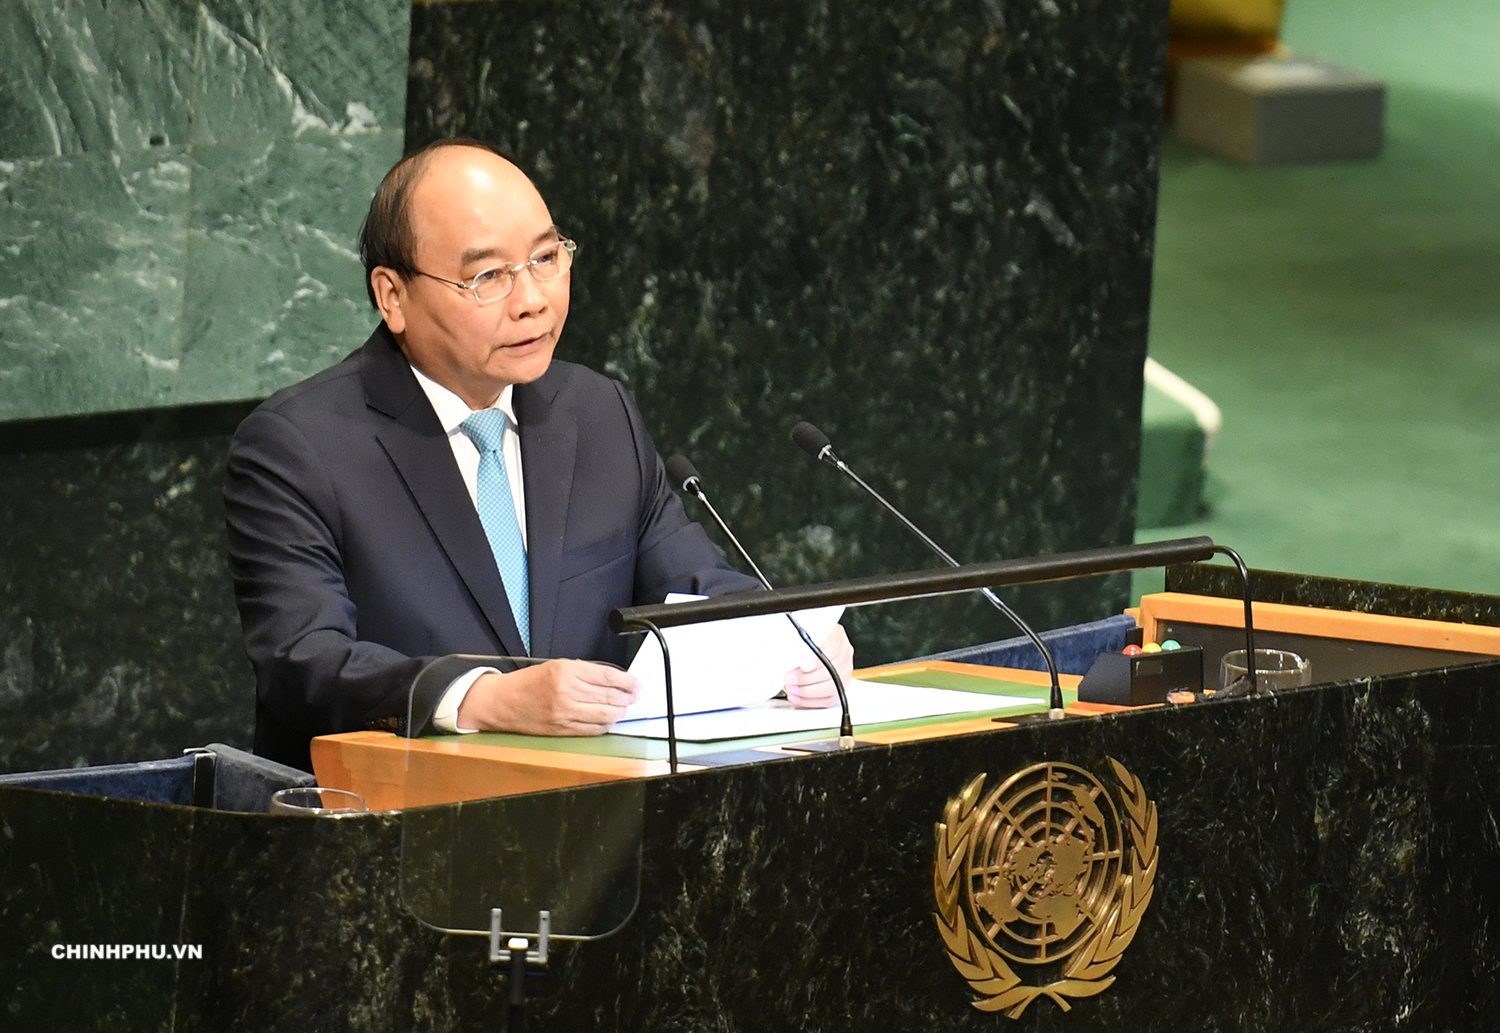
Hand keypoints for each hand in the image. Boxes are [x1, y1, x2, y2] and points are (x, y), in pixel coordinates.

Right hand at [456, 660, 640, 735]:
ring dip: (620, 711)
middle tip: (636, 694)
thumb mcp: (556, 665)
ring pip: (605, 715)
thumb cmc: (528, 682)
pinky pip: (593, 730)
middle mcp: (566, 692)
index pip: (607, 677)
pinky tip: (610, 719)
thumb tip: (612, 680)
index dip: (627, 681)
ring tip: (625, 707)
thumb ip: (583, 672)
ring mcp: (565, 714)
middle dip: (628, 696)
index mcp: (565, 671)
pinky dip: (606, 725)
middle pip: (609, 696)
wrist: (502, 703)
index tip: (636, 683)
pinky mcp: (562, 730)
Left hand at [783, 623, 854, 708]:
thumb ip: (798, 640)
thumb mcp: (803, 632)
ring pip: (832, 687)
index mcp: (837, 636)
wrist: (813, 644)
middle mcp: (844, 653)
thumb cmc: (807, 637)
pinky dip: (811, 701)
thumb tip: (786, 650)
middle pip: (832, 671)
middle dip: (807, 679)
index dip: (817, 659)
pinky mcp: (841, 685)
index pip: (832, 647)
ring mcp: (845, 670)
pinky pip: (829, 699)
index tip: (802, 665)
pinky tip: (798, 696)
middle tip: (790, 679)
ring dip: (807, 691)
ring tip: (791, 688)